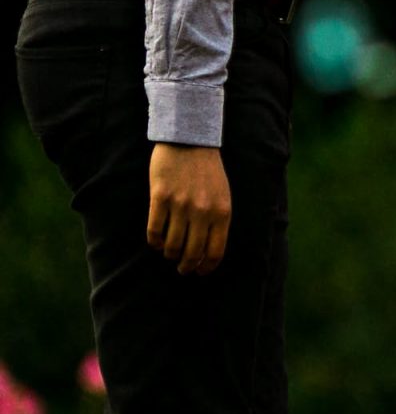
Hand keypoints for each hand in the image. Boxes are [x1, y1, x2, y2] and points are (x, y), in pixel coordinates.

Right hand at [147, 144, 230, 274]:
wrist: (190, 141)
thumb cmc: (208, 171)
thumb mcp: (223, 195)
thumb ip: (218, 219)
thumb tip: (208, 249)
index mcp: (222, 212)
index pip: (215, 251)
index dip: (206, 267)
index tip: (199, 272)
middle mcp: (203, 211)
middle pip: (192, 253)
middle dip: (186, 266)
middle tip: (182, 268)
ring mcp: (181, 205)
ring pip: (171, 245)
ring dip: (169, 253)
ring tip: (169, 252)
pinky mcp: (160, 198)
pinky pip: (154, 231)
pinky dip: (154, 241)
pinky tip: (155, 241)